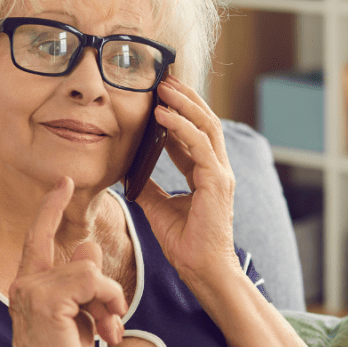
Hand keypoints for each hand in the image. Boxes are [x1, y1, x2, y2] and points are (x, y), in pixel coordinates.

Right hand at [9, 176, 127, 346]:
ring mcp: (32, 288)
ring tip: (109, 329)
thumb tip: (87, 245)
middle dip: (105, 289)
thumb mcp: (75, 316)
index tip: (65, 181)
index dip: (52, 207)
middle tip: (111, 322)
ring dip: (110, 300)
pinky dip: (108, 301)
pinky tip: (106, 329)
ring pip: (89, 269)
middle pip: (80, 257)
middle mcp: (25, 281)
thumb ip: (79, 281)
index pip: (38, 235)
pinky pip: (92, 280)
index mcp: (29, 283)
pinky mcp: (47, 299)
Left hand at [135, 75, 244, 288]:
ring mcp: (220, 173)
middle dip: (184, 96)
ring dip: (184, 103)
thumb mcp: (157, 207)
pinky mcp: (217, 182)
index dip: (178, 110)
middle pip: (204, 120)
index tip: (159, 92)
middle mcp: (216, 168)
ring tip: (162, 86)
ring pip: (206, 126)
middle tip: (163, 77)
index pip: (194, 131)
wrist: (200, 270)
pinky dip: (181, 126)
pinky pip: (200, 145)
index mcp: (206, 172)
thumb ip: (147, 185)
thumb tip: (127, 170)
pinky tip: (163, 114)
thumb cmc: (185, 243)